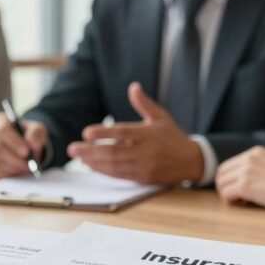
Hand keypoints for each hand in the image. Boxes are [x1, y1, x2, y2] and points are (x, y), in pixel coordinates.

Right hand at [0, 112, 46, 177]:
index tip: (26, 151)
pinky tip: (18, 171)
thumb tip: (32, 143)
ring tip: (26, 168)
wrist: (24, 146)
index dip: (14, 141)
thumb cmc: (29, 135)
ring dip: (13, 167)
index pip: (2, 129)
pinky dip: (8, 173)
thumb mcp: (38, 130)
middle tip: (28, 165)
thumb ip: (37, 133)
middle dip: (14, 158)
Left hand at [67, 82, 202, 183]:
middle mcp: (145, 151)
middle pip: (113, 151)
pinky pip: (120, 175)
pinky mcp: (143, 178)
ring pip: (114, 165)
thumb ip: (144, 104)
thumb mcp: (160, 117)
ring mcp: (144, 166)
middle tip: (72, 148)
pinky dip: (104, 171)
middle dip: (91, 151)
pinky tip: (91, 166)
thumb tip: (133, 86)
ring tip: (78, 157)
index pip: (122, 133)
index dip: (103, 133)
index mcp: (148, 134)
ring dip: (94, 162)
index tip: (86, 132)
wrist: (191, 161)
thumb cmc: (172, 136)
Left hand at [215, 147, 264, 210]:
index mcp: (255, 152)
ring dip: (228, 194)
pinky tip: (246, 204)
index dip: (230, 179)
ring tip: (243, 201)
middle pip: (221, 173)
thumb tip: (242, 180)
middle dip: (226, 187)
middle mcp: (248, 158)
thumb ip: (259, 167)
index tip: (240, 190)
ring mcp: (246, 171)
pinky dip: (232, 201)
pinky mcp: (245, 185)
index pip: (229, 165)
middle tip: (238, 198)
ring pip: (221, 184)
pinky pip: (226, 194)